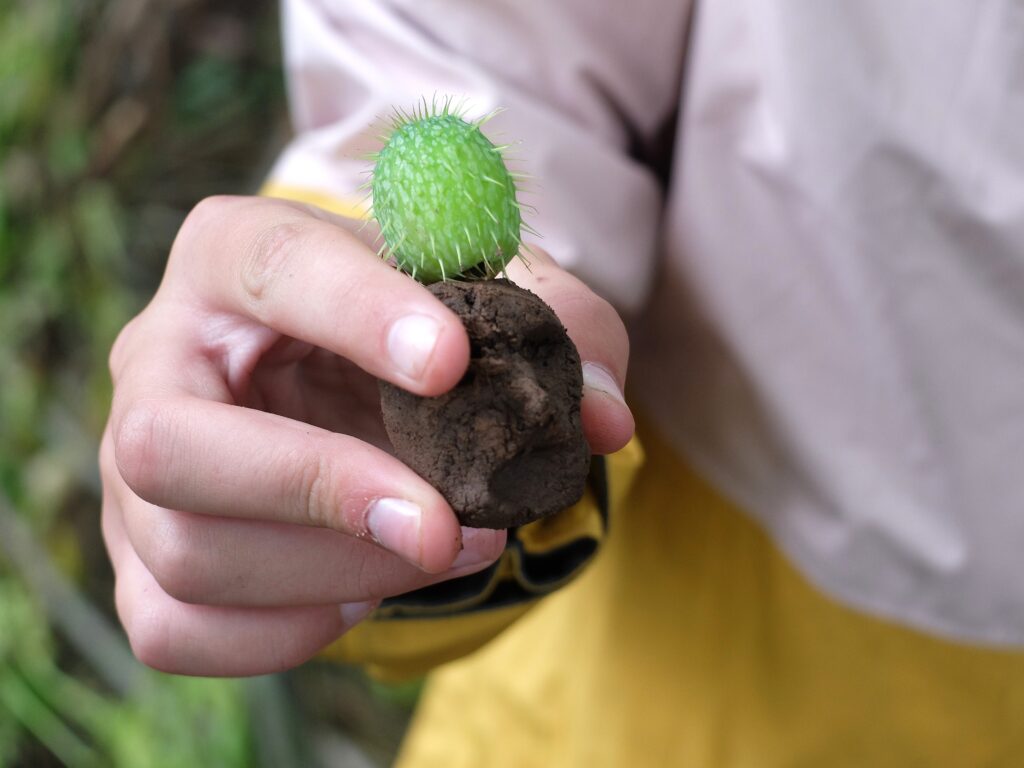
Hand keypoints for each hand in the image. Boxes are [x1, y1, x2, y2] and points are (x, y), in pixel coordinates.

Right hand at [101, 195, 632, 676]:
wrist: (341, 378)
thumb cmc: (404, 331)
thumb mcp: (481, 300)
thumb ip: (559, 332)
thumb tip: (604, 419)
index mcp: (232, 257)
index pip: (273, 268)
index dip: (358, 314)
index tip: (452, 363)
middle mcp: (159, 359)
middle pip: (170, 443)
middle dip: (319, 488)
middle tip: (443, 524)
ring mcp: (128, 470)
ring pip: (184, 549)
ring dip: (333, 573)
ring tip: (440, 551)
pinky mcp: (140, 558)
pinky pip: (177, 627)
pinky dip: (288, 629)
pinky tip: (365, 593)